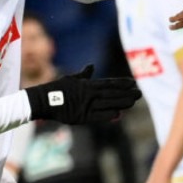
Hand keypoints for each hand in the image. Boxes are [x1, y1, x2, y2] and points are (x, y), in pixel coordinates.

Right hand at [25, 64, 141, 123]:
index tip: (133, 83)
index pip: (108, 83)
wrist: (44, 101)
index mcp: (87, 85)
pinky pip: (98, 116)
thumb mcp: (71, 79)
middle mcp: (88, 94)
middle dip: (126, 93)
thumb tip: (91, 66)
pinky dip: (108, 115)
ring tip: (133, 102)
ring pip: (108, 104)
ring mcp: (85, 105)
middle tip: (139, 93)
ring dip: (121, 103)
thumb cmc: (57, 88)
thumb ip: (84, 75)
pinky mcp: (81, 117)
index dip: (121, 83)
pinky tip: (118, 114)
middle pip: (112, 94)